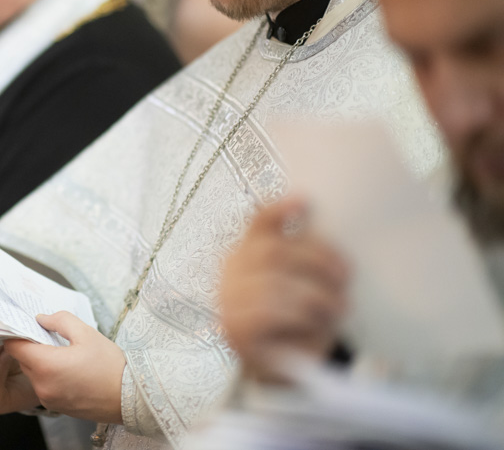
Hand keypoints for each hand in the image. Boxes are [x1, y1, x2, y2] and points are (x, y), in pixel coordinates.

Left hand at [5, 312, 125, 422]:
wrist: (131, 397)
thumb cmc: (110, 365)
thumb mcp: (86, 333)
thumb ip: (59, 320)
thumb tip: (41, 319)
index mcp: (46, 365)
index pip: (13, 346)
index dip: (17, 333)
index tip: (28, 326)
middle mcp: (42, 386)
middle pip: (23, 360)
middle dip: (32, 347)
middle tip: (51, 337)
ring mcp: (49, 400)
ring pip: (33, 374)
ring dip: (41, 362)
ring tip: (64, 354)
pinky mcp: (57, 407)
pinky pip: (44, 387)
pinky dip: (50, 376)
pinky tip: (70, 370)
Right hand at [219, 197, 348, 382]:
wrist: (284, 371)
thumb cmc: (298, 323)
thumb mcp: (307, 282)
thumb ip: (305, 252)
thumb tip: (310, 213)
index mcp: (247, 253)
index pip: (257, 223)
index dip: (278, 210)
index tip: (305, 202)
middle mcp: (231, 272)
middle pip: (273, 251)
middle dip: (317, 260)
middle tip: (345, 278)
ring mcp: (227, 301)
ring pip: (274, 283)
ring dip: (316, 295)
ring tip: (337, 308)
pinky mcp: (234, 329)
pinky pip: (267, 312)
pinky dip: (299, 316)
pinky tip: (315, 322)